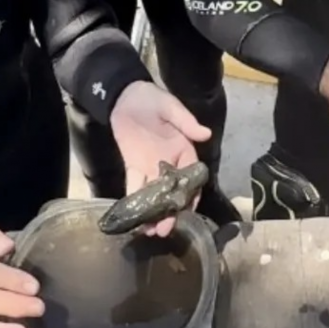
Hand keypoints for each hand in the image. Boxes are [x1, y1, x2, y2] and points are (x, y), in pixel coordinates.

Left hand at [110, 80, 212, 236]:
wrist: (123, 96)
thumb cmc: (151, 99)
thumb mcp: (170, 107)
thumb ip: (186, 121)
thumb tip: (205, 134)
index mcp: (183, 148)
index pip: (191, 176)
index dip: (192, 194)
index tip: (189, 209)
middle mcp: (169, 162)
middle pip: (172, 191)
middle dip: (170, 211)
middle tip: (165, 229)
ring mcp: (151, 166)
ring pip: (154, 194)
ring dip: (153, 213)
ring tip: (149, 231)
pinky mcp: (134, 167)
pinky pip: (135, 187)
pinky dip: (134, 202)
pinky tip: (134, 218)